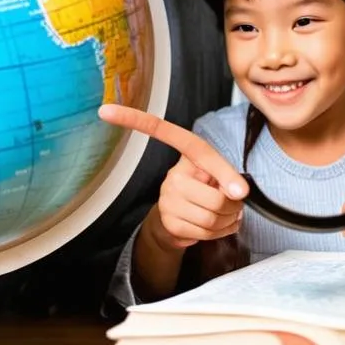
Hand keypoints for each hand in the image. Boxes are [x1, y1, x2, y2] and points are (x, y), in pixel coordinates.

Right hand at [98, 104, 248, 252]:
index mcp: (186, 154)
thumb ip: (229, 175)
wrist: (186, 221)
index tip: (106, 111)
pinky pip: (206, 232)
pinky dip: (222, 231)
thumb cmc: (207, 187)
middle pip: (215, 196)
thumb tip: (238, 191)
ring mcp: (169, 201)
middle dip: (233, 205)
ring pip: (212, 217)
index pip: (162, 132)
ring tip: (227, 214)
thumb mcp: (218, 171)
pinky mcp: (171, 223)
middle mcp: (173, 176)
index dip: (135, 120)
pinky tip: (218, 226)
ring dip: (229, 220)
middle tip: (233, 202)